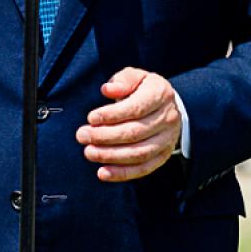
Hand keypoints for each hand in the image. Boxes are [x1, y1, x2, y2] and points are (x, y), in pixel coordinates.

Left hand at [76, 68, 181, 182]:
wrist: (167, 107)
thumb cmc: (144, 91)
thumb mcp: (136, 77)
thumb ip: (123, 80)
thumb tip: (108, 89)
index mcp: (161, 94)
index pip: (136, 108)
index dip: (112, 115)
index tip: (91, 118)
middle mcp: (168, 118)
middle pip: (135, 132)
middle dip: (105, 136)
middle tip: (82, 135)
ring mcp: (167, 139)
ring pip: (139, 153)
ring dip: (110, 155)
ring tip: (89, 152)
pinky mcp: (163, 156)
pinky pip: (143, 169)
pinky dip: (122, 173)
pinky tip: (103, 172)